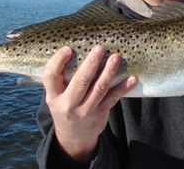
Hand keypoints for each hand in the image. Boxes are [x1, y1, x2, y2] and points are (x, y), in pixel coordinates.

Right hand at [42, 45, 137, 163]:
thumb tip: (74, 47)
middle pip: (80, 81)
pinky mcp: (100, 114)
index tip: (68, 49)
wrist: (73, 136)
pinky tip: (132, 78)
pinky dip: (123, 88)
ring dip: (109, 72)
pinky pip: (113, 98)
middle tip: (100, 48)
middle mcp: (68, 104)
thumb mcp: (56, 95)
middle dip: (91, 63)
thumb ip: (61, 78)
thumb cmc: (65, 106)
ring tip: (116, 58)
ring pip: (99, 88)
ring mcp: (85, 110)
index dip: (57, 61)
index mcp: (54, 96)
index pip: (50, 76)